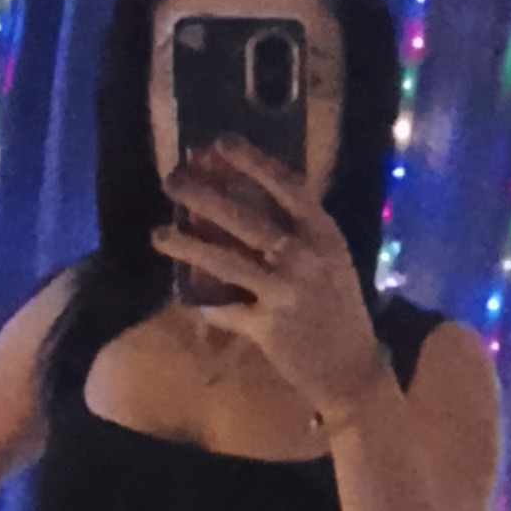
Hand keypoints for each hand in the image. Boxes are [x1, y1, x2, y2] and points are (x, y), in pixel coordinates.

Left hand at [153, 140, 386, 425]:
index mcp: (324, 236)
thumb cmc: (338, 309)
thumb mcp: (328, 261)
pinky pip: (226, 311)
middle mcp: (307, 259)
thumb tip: (240, 201)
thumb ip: (295, 233)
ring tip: (158, 234)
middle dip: (204, 197)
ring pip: (227, 263)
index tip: (221, 141)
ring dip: (188, 246)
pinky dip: (204, 304)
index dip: (254, 161)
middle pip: (247, 220)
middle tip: (172, 180)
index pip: (289, 186)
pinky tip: (185, 296)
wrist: (352, 369)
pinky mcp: (269, 328)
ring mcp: (287, 293)